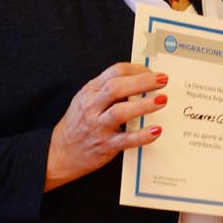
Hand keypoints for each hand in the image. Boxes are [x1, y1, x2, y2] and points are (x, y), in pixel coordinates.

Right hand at [45, 63, 167, 190]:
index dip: (137, 69)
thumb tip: (140, 78)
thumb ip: (108, 89)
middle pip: (117, 88)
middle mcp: (92, 107)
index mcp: (90, 91)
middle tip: (162, 80)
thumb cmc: (79, 123)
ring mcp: (98, 126)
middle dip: (142, 82)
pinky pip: (126, 140)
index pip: (114, 72)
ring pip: (120, 112)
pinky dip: (142, 135)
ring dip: (143, 105)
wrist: (60, 153)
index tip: (152, 71)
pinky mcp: (106, 146)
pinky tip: (155, 130)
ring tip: (162, 100)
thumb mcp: (87, 99)